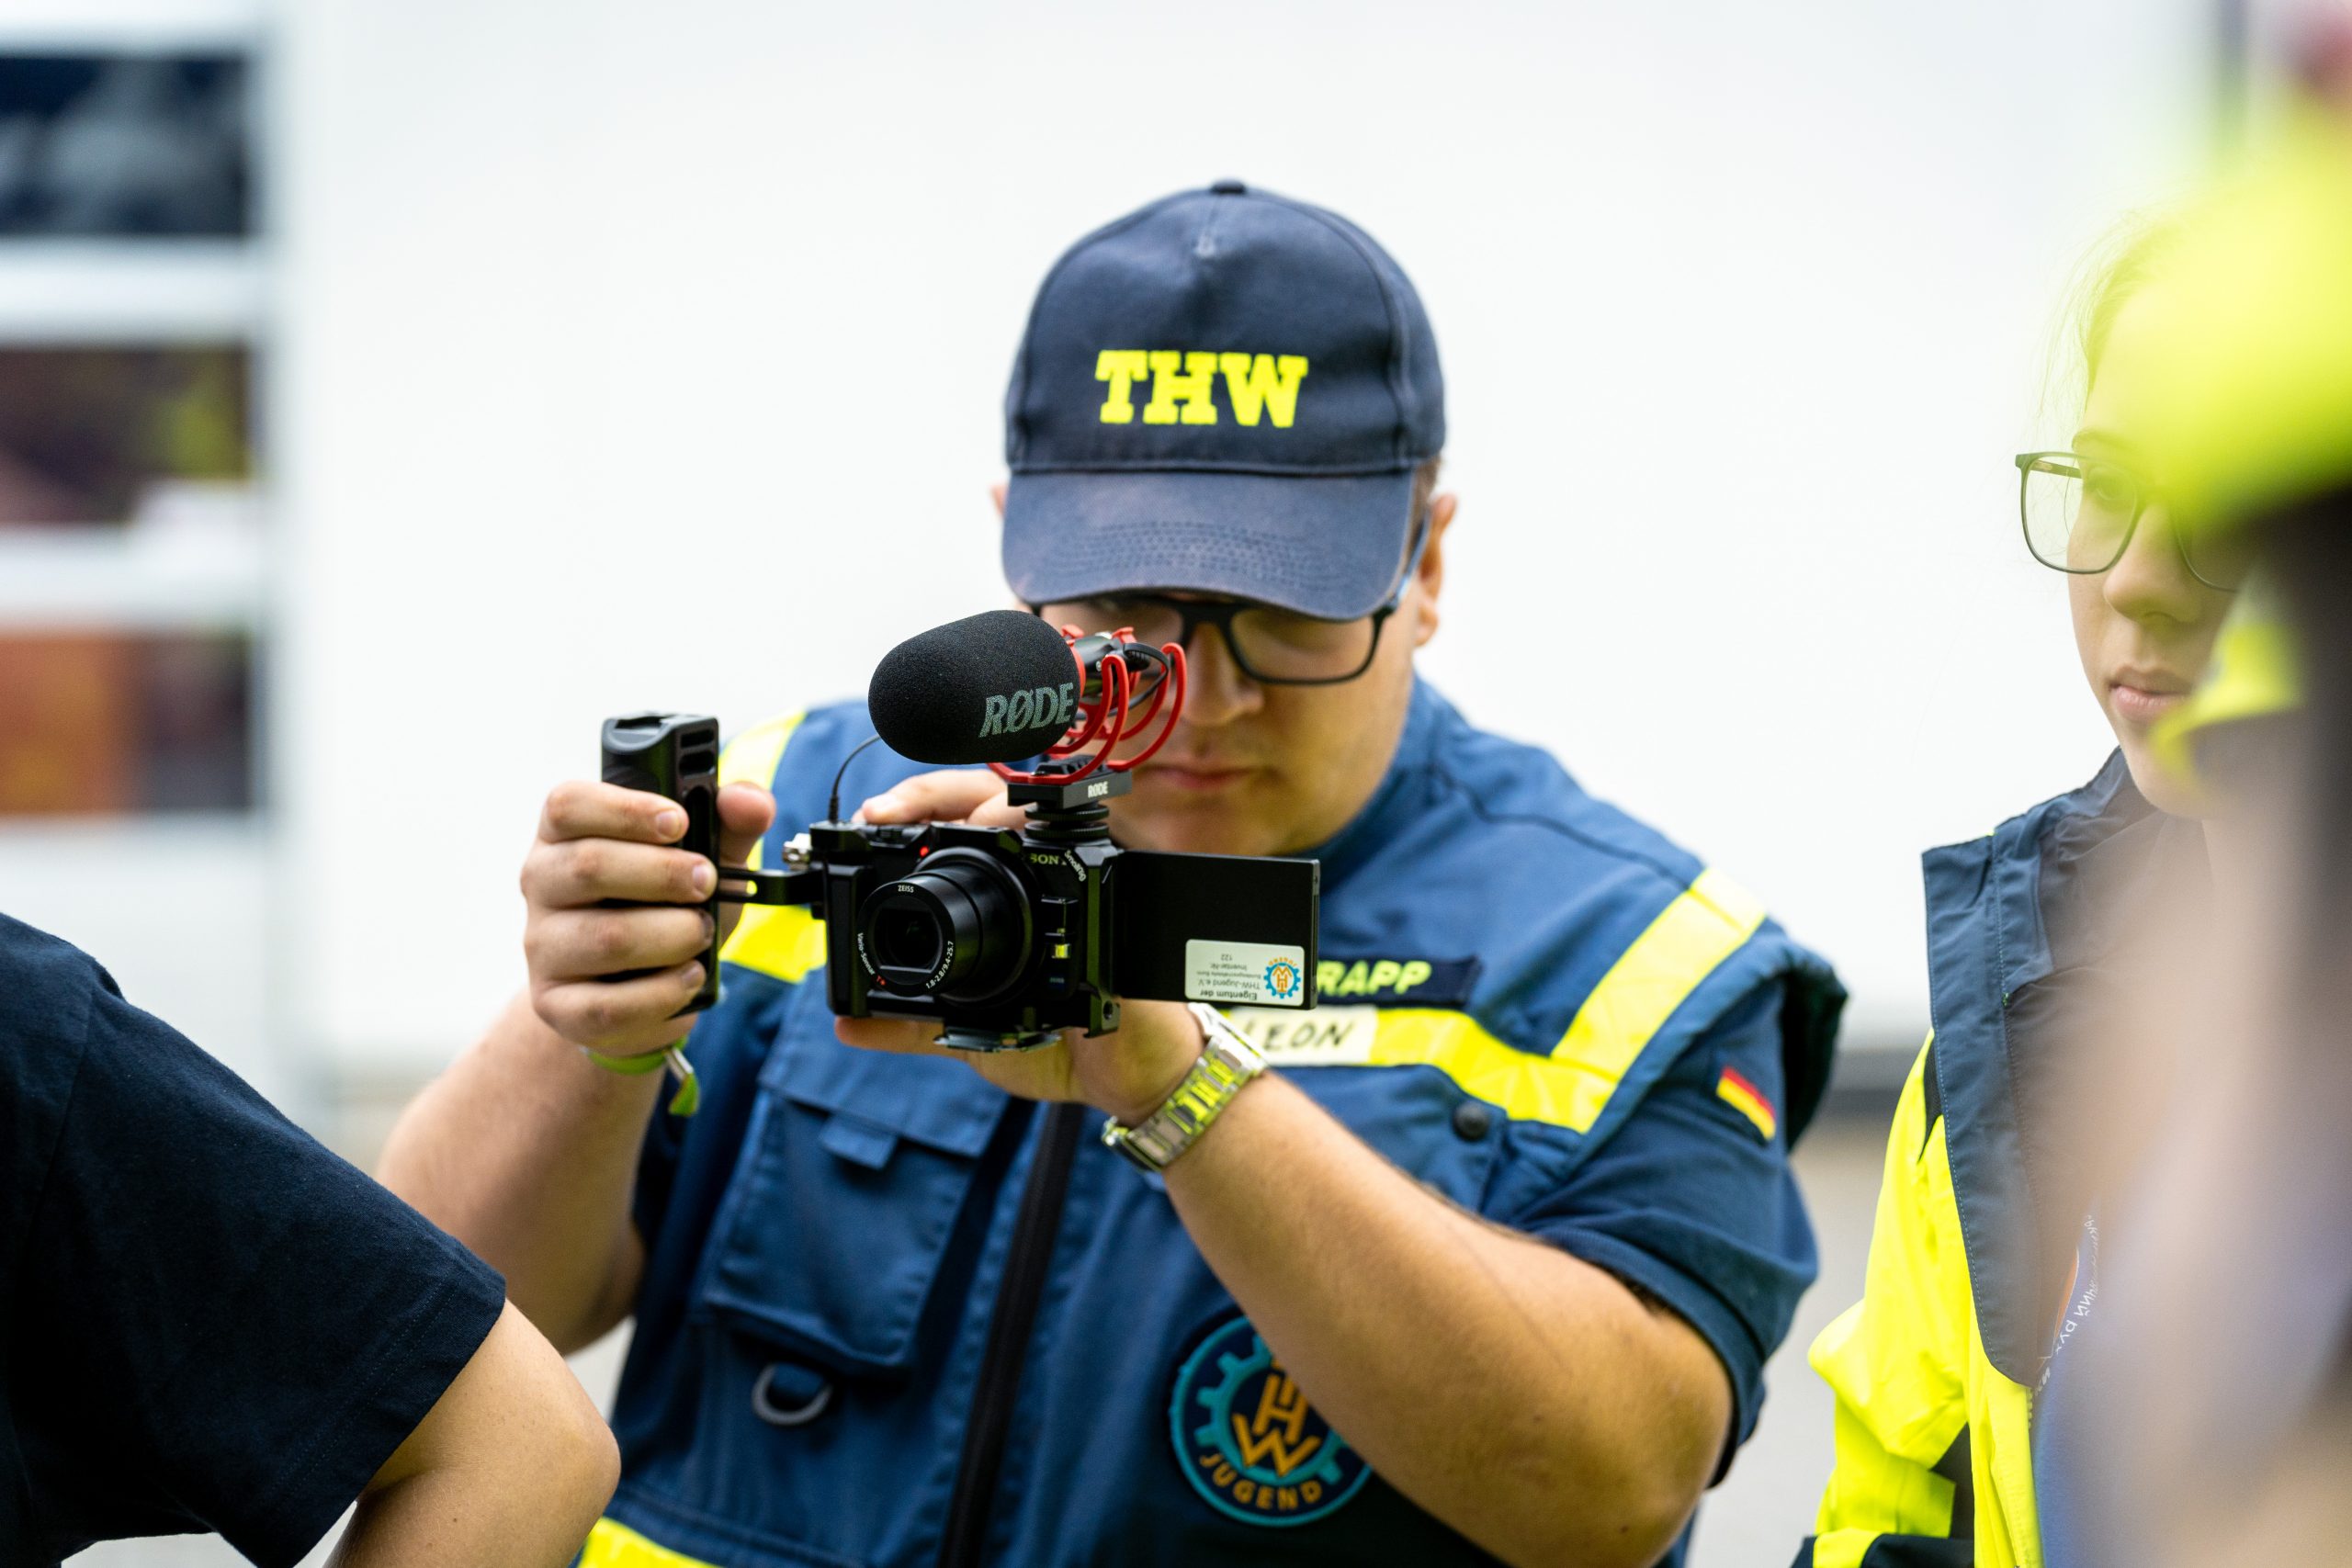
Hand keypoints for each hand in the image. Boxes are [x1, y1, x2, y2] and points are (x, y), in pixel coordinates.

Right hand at [520, 778, 774, 1056]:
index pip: (569, 804)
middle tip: (707, 883)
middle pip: (589, 866)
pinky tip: (689, 977)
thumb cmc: (667, 905)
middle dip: (664, 874)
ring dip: (672, 936)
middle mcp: (541, 883)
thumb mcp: (703, 857)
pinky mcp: (555, 1005)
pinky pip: (607, 1006)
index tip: (680, 823)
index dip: (626, 810)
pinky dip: (663, 993)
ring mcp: (542, 946)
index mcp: (565, 833)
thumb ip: (731, 822)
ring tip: (702, 933)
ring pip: (606, 939)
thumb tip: (749, 802)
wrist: (640, 984)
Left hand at [837, 771, 1204, 1121]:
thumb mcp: (972, 1033)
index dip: (914, 810)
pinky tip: (1011, 831)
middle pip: (991, 795)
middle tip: (887, 813)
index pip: (956, 826)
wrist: (1129, 1080)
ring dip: (989, 806)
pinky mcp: (1113, 892)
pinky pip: (1082, 848)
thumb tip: (847, 1022)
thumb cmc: (1060, 1047)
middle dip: (935, 792)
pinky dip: (1050, 830)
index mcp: (1003, 898)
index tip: (870, 820)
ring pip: (1036, 806)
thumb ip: (912, 1024)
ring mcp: (1080, 875)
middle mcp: (1042, 874)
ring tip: (948, 823)